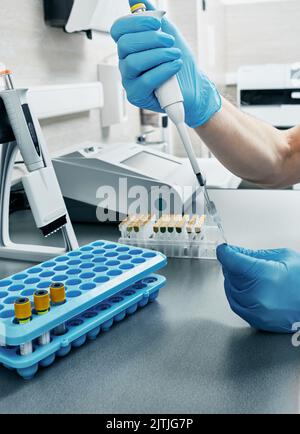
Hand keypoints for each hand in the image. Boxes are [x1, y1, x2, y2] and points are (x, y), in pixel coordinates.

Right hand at [110, 0, 220, 127]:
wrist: (194, 88)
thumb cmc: (179, 63)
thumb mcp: (168, 34)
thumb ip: (152, 17)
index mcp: (130, 46)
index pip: (119, 29)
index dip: (135, 22)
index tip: (156, 23)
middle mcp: (126, 62)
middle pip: (125, 44)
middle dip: (151, 39)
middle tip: (169, 42)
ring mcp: (129, 80)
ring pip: (134, 62)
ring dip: (159, 55)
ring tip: (175, 55)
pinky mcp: (136, 95)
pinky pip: (145, 80)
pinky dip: (163, 70)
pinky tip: (175, 66)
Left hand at [217, 244, 299, 332]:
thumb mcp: (282, 257)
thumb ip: (254, 255)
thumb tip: (236, 252)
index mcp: (264, 275)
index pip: (232, 261)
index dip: (226, 253)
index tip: (224, 250)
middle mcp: (257, 295)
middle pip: (230, 276)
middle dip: (232, 266)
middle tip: (239, 261)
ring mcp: (257, 311)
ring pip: (230, 291)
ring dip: (233, 281)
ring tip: (246, 275)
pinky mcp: (257, 321)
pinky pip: (237, 305)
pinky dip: (238, 295)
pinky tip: (247, 288)